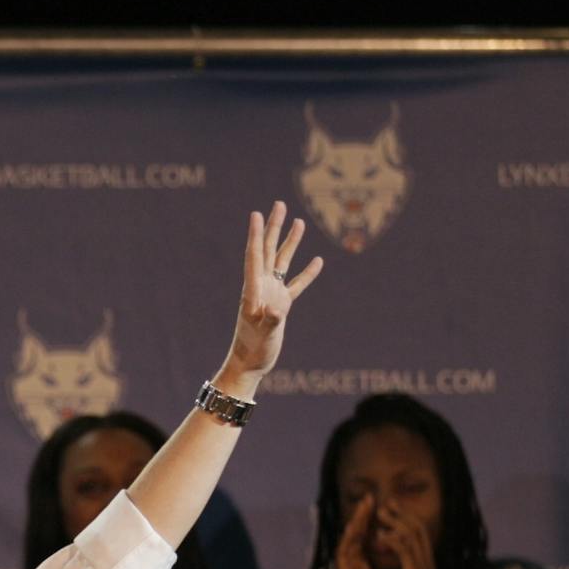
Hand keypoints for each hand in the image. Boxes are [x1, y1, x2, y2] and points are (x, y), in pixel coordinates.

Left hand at [222, 201, 322, 383]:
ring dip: (290, 242)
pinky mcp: (282, 305)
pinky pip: (296, 284)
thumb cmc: (253, 349)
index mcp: (253, 290)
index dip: (256, 235)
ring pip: (283, 262)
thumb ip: (270, 319)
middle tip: (278, 204)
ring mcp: (272, 294)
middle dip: (273, 227)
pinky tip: (317, 260)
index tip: (257, 214)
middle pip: (268, 250)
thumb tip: (278, 307)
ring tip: (298, 221)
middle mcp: (261, 287)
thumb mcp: (262, 334)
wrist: (250, 364)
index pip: (254, 256)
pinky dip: (307, 273)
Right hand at [333, 496, 391, 568]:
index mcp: (366, 565)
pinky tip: (355, 526)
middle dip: (363, 516)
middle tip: (370, 497)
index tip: (383, 506)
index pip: (368, 538)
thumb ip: (391, 567)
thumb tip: (400, 554)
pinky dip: (349, 539)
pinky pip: (344, 552)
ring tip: (364, 505)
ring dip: (356, 522)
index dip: (374, 522)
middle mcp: (355, 564)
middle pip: (357, 534)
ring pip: (349, 539)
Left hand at [379, 504, 438, 568]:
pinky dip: (392, 540)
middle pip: (419, 528)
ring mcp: (424, 566)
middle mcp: (428, 561)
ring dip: (395, 522)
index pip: (420, 534)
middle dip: (402, 513)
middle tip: (386, 503)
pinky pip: (404, 549)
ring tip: (380, 514)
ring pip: (412, 534)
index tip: (393, 509)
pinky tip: (379, 537)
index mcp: (426, 563)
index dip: (407, 519)